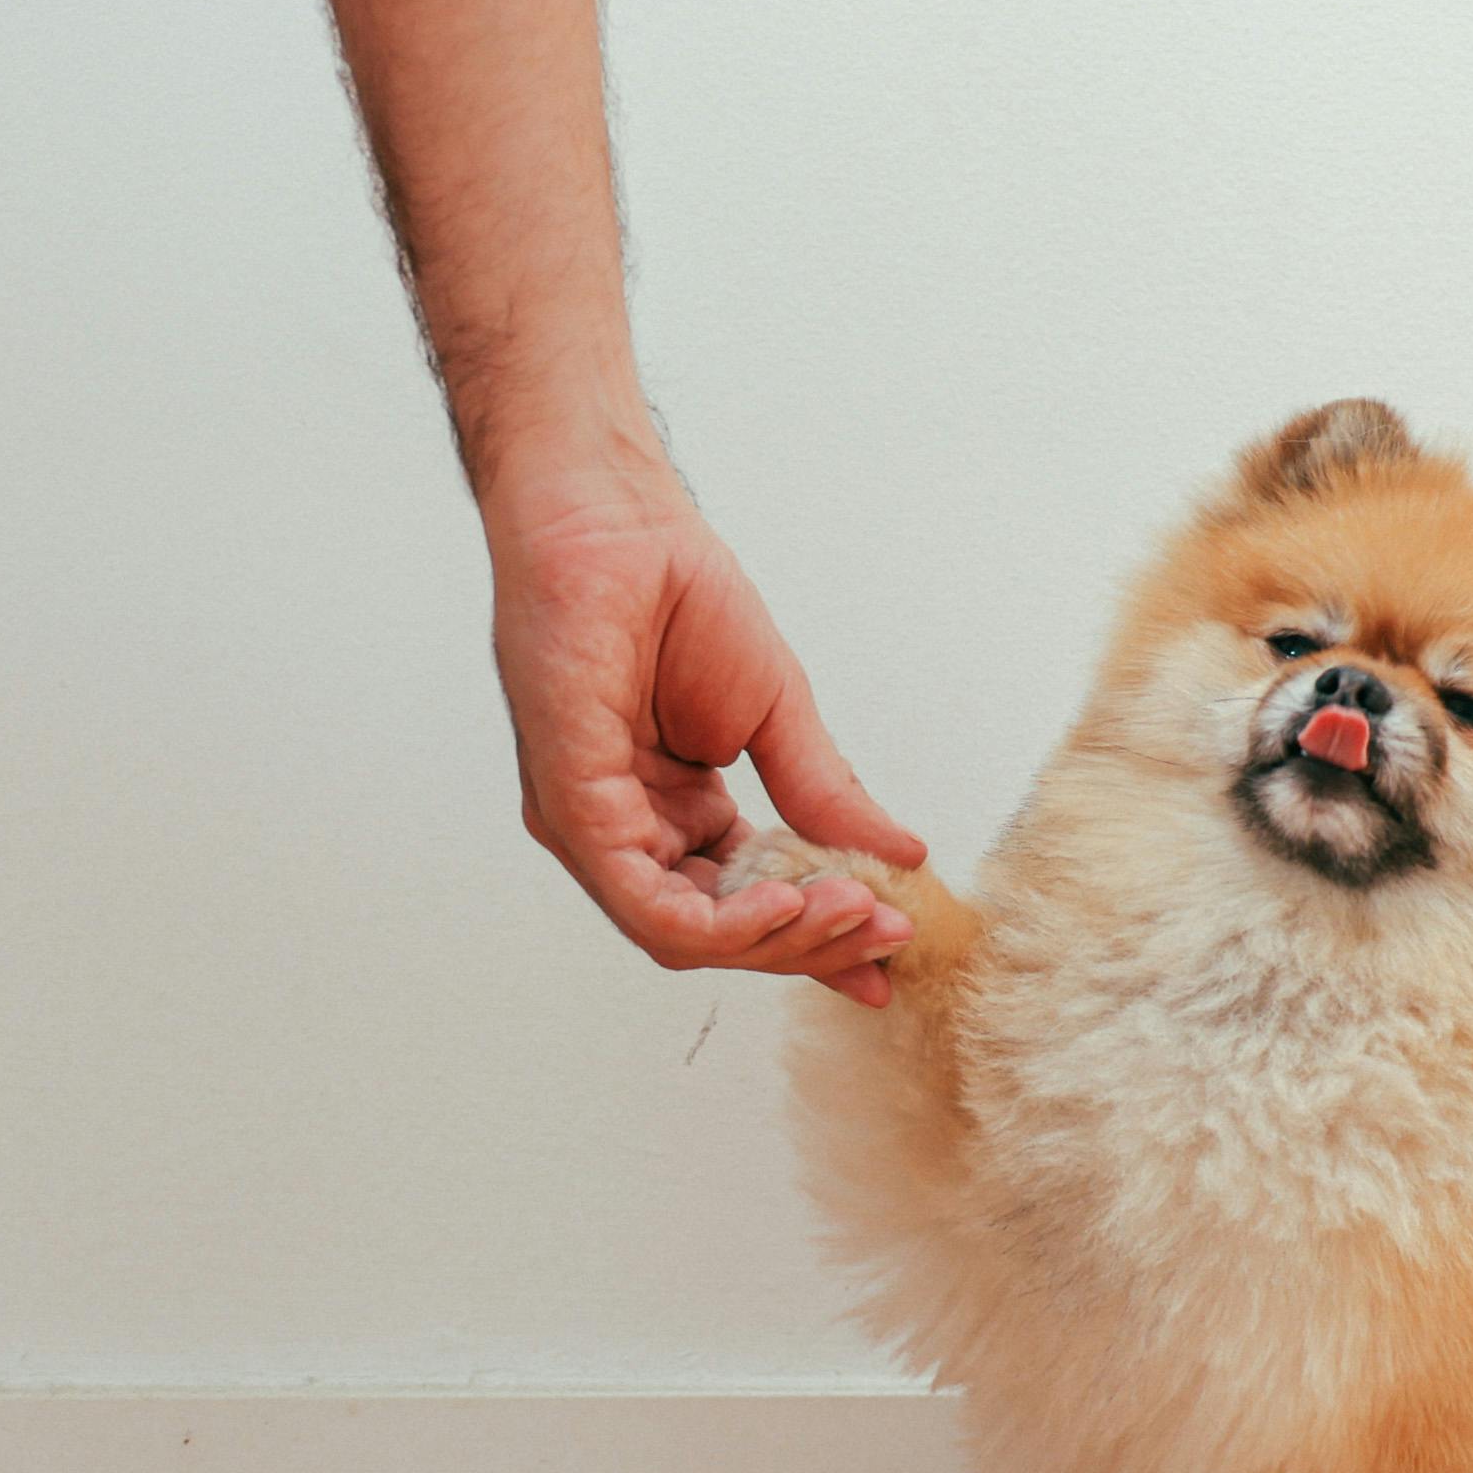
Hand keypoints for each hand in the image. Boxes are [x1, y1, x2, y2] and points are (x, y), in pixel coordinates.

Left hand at [481, 454, 929, 1004]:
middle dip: (812, 944)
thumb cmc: (676, 595)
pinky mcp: (569, 806)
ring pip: (682, 933)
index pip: (742, 906)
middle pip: (717, 934)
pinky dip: (724, 920)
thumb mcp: (778, 714)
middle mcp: (622, 831)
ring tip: (856, 909)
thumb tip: (902, 857)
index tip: (893, 952)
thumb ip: (826, 797)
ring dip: (779, 938)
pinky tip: (790, 900)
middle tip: (888, 933)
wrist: (620, 521)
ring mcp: (589, 825)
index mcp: (667, 813)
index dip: (817, 938)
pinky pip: (644, 899)